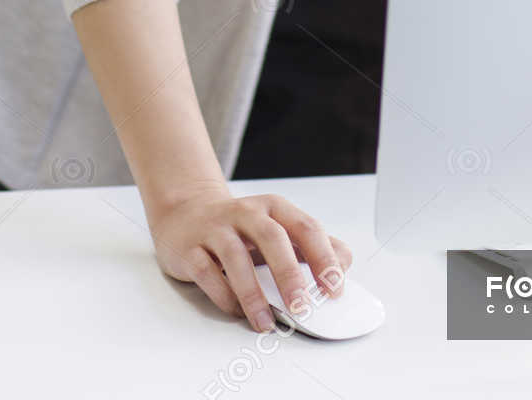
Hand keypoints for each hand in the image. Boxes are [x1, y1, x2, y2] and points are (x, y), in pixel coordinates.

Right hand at [149, 180, 353, 331]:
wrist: (187, 213)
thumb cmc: (240, 228)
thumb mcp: (277, 228)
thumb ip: (311, 245)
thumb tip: (344, 264)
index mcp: (274, 208)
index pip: (305, 227)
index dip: (323, 257)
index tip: (334, 288)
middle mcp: (246, 213)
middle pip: (272, 238)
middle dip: (289, 275)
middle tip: (302, 307)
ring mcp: (216, 229)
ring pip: (236, 258)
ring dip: (254, 295)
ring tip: (266, 323)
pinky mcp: (191, 248)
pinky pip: (208, 273)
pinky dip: (224, 296)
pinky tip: (236, 312)